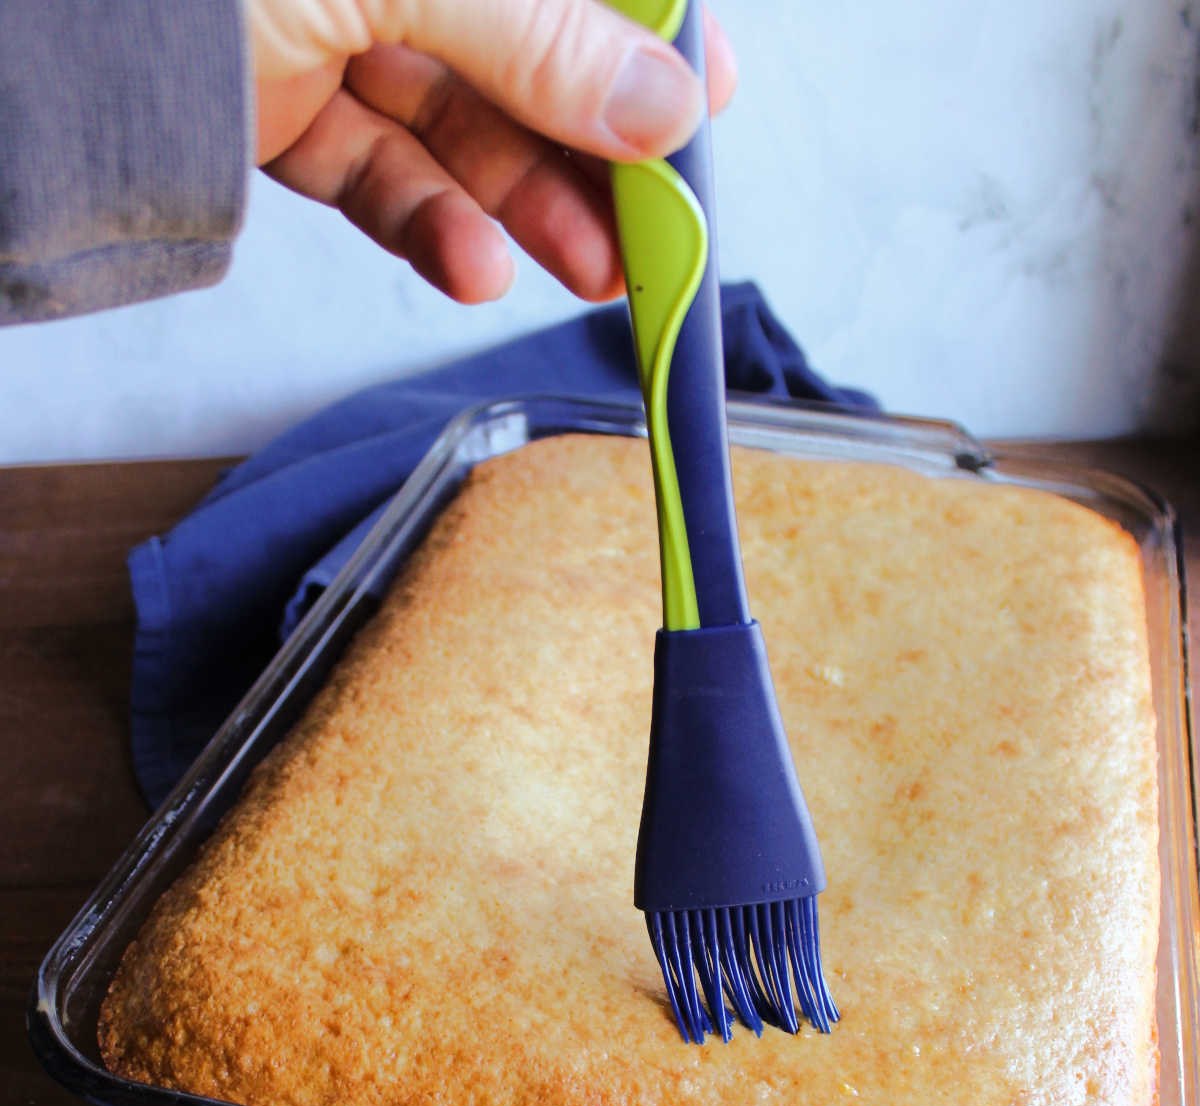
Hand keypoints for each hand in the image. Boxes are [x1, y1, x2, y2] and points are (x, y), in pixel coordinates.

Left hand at [250, 0, 735, 303]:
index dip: (645, 37)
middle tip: (657, 234)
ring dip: (529, 210)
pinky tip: (477, 270)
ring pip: (461, 127)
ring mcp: (330, 24)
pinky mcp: (279, 108)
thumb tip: (671, 98)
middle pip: (525, 54)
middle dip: (596, 151)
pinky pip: (378, 175)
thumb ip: (540, 35)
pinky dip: (431, 230)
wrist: (31, 17)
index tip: (705, 111)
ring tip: (585, 274)